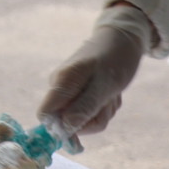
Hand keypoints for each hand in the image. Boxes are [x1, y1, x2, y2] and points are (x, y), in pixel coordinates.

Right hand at [37, 3, 150, 136]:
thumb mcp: (106, 85)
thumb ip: (85, 107)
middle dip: (92, 119)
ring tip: (111, 94)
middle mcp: (59, 87)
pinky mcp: (78, 94)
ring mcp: (68, 91)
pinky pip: (90, 113)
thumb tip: (64, 129)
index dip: (62, 127)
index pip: (45, 115)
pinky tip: (110, 92)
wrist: (123, 40)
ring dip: (102, 112)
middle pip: (66, 122)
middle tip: (108, 100)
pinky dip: (104, 107)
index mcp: (61, 81)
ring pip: (82, 120)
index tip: (86, 123)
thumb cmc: (116, 59)